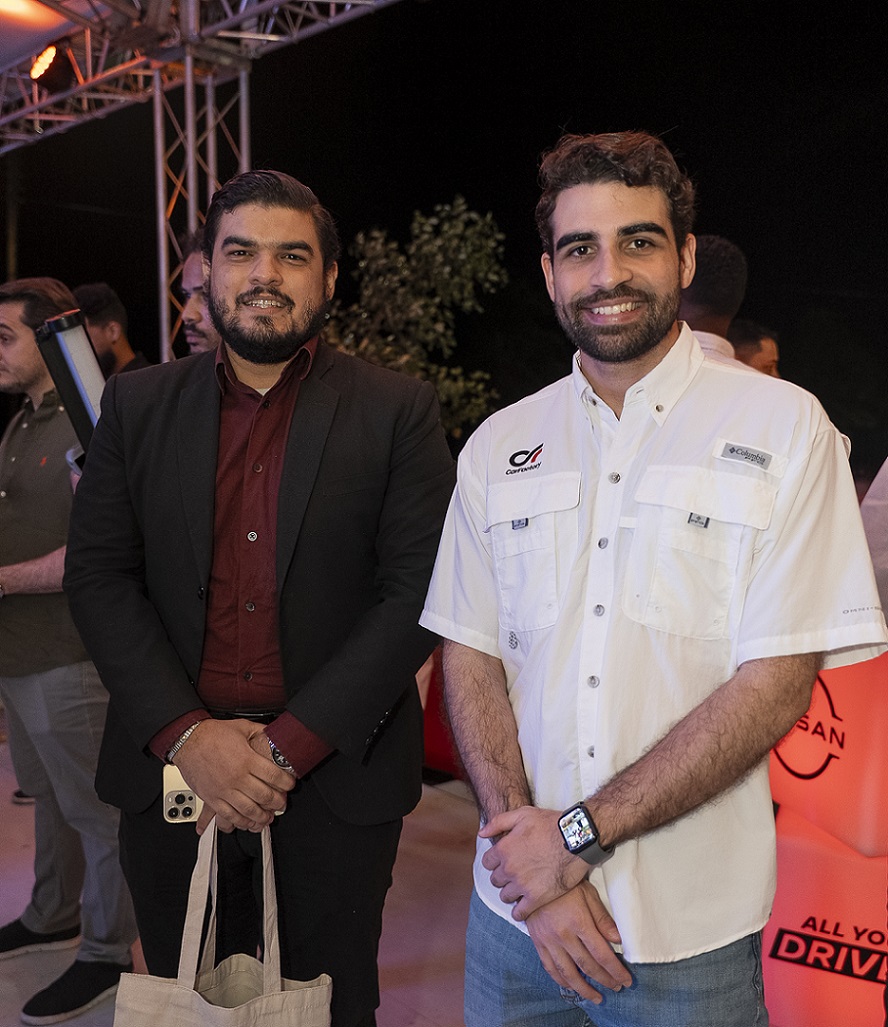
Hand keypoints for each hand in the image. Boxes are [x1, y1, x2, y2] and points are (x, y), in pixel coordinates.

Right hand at [173, 719, 294, 832]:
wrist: (188, 741)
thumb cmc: (213, 734)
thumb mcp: (242, 727)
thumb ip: (260, 731)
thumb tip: (274, 732)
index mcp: (247, 760)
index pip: (274, 776)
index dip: (286, 783)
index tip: (290, 785)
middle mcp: (237, 777)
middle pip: (264, 796)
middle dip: (277, 802)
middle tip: (282, 804)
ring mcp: (224, 790)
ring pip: (248, 810)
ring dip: (261, 817)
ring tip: (268, 817)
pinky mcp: (212, 798)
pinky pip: (228, 816)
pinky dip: (240, 822)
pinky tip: (247, 822)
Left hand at [480, 806, 587, 919]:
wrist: (576, 839)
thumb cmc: (550, 824)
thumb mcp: (522, 814)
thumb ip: (498, 823)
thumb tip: (481, 833)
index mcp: (503, 849)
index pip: (487, 862)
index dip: (496, 861)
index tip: (504, 861)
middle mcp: (509, 869)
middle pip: (495, 880)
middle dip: (503, 877)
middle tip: (515, 873)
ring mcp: (522, 885)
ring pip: (505, 896)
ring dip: (511, 892)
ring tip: (521, 888)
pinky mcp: (537, 898)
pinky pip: (520, 913)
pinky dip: (519, 912)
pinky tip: (524, 906)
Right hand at [525, 883, 631, 1003]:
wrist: (534, 879)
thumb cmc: (565, 885)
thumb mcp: (588, 894)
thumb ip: (602, 918)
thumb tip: (618, 940)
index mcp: (579, 922)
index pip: (601, 954)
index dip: (615, 970)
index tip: (626, 980)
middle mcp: (563, 935)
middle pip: (587, 966)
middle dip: (604, 980)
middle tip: (616, 987)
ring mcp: (548, 940)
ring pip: (568, 973)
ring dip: (583, 989)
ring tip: (596, 997)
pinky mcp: (538, 942)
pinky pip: (550, 967)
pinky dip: (561, 981)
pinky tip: (571, 986)